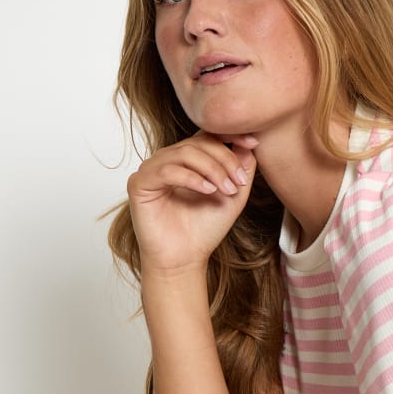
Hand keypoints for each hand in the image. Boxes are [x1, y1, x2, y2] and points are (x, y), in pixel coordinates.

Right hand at [127, 132, 258, 272]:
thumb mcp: (233, 195)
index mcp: (188, 160)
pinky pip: (166, 170)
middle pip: (198, 142)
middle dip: (224, 159)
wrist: (185, 259)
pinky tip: (208, 191)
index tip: (252, 143)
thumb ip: (241, 168)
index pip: (206, 134)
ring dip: (211, 169)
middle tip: (239, 182)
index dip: (229, 133)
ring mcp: (152, 170)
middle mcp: (168, 160)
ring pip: (184, 153)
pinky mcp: (140, 183)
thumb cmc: (205, 229)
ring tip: (226, 189)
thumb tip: (248, 143)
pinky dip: (191, 178)